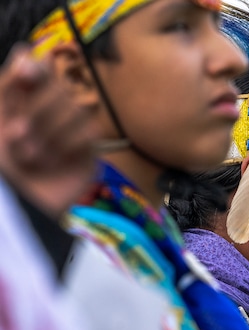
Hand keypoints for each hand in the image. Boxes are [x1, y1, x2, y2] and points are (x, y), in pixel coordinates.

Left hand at [0, 45, 97, 215]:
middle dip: (35, 113)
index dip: (32, 71)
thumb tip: (26, 51)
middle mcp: (47, 108)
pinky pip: (88, 132)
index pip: (35, 67)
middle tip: (16, 137)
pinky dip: (66, 148)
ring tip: (31, 158)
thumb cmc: (2, 169)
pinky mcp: (89, 148)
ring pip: (75, 108)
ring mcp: (70, 127)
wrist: (23, 208)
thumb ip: (8, 87)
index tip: (24, 74)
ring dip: (49, 134)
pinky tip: (52, 164)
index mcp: (20, 99)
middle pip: (57, 87)